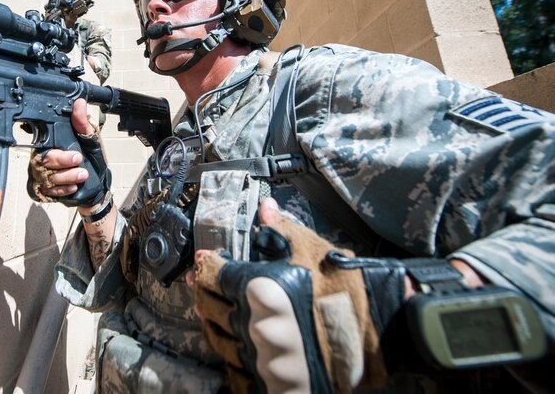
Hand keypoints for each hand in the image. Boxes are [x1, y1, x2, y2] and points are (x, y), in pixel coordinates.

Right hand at [27, 99, 109, 207]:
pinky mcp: (46, 190)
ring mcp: (43, 175)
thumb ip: (82, 124)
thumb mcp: (91, 140)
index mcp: (53, 143)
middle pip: (44, 160)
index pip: (46, 143)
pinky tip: (73, 187)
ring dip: (66, 177)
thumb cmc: (92, 160)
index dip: (59, 151)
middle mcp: (45, 158)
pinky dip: (61, 190)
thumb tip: (79, 104)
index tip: (77, 154)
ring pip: (46, 177)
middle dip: (62, 162)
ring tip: (83, 175)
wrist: (98, 184)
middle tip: (79, 160)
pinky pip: (47, 191)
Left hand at [187, 198, 390, 393]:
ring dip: (212, 325)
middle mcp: (256, 326)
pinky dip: (231, 359)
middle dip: (204, 294)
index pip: (214, 275)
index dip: (206, 265)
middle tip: (201, 287)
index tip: (206, 261)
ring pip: (219, 341)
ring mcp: (264, 359)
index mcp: (259, 289)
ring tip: (209, 314)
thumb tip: (265, 208)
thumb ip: (280, 229)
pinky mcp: (274, 384)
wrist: (383, 331)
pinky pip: (238, 373)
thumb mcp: (311, 249)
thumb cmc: (347, 287)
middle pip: (209, 308)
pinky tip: (235, 347)